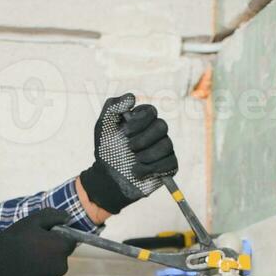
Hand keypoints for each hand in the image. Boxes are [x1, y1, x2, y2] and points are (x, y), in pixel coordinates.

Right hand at [0, 208, 77, 275]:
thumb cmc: (11, 242)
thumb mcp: (31, 221)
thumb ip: (53, 216)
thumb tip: (68, 217)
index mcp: (61, 248)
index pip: (70, 239)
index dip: (57, 235)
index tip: (42, 234)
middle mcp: (61, 266)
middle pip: (61, 254)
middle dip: (50, 248)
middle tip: (30, 244)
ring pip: (52, 266)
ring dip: (43, 261)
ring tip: (24, 256)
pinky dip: (36, 272)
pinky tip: (21, 268)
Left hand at [78, 93, 177, 214]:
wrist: (109, 178)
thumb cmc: (107, 151)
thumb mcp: (104, 126)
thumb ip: (113, 107)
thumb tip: (131, 97)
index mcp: (143, 120)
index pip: (151, 111)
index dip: (139, 121)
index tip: (124, 132)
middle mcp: (156, 132)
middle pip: (162, 126)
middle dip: (143, 139)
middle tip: (129, 148)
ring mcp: (164, 149)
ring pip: (166, 145)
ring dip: (146, 156)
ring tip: (133, 163)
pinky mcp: (169, 166)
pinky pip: (171, 163)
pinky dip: (153, 169)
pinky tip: (140, 173)